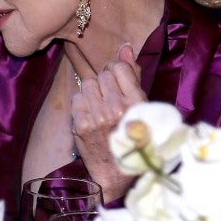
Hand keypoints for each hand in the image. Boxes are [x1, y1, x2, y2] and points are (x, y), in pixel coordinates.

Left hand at [70, 44, 147, 199]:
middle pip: (102, 75)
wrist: (116, 173)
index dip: (117, 71)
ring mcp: (95, 117)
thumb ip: (133, 76)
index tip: (118, 80)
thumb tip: (125, 47)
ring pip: (88, 84)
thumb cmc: (135, 138)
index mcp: (136, 104)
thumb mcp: (143, 107)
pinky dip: (83, 103)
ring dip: (94, 92)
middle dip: (106, 82)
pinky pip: (77, 97)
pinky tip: (92, 114)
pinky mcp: (79, 125)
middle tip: (111, 97)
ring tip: (101, 106)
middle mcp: (115, 109)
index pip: (118, 67)